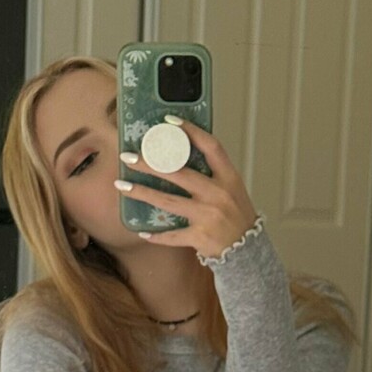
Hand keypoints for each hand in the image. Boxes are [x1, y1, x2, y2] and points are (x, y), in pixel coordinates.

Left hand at [115, 116, 259, 263]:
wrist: (249, 250)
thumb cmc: (238, 217)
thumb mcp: (233, 189)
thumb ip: (213, 174)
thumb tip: (182, 154)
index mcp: (229, 178)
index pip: (210, 147)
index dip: (191, 131)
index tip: (169, 121)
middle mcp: (218, 194)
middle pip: (179, 173)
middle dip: (150, 164)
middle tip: (128, 157)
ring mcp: (208, 216)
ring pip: (168, 201)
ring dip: (142, 192)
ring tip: (122, 185)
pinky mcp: (200, 236)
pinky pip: (172, 235)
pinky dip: (156, 235)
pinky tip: (142, 231)